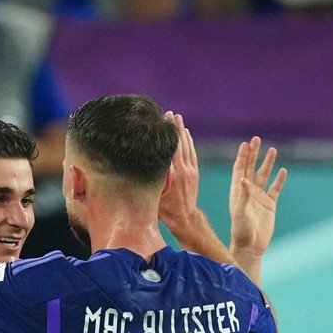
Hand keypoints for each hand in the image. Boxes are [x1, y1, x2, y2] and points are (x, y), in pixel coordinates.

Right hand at [159, 111, 199, 232]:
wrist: (185, 219)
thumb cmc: (165, 211)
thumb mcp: (154, 196)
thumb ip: (150, 181)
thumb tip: (137, 169)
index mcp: (172, 175)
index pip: (169, 149)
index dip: (165, 135)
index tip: (160, 121)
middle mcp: (183, 170)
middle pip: (178, 144)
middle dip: (173, 128)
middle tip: (169, 113)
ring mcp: (190, 171)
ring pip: (186, 146)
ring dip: (182, 131)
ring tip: (177, 117)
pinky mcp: (195, 173)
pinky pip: (192, 153)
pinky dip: (189, 142)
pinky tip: (186, 133)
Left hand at [229, 137, 286, 258]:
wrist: (251, 246)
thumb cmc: (241, 232)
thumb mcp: (240, 213)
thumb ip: (243, 196)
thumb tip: (243, 178)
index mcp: (238, 192)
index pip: (239, 170)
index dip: (242, 157)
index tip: (245, 144)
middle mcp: (248, 192)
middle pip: (251, 168)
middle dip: (254, 154)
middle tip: (257, 139)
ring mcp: (259, 198)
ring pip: (264, 176)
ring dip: (268, 163)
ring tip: (272, 150)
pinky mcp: (270, 205)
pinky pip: (276, 189)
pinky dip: (279, 180)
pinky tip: (283, 170)